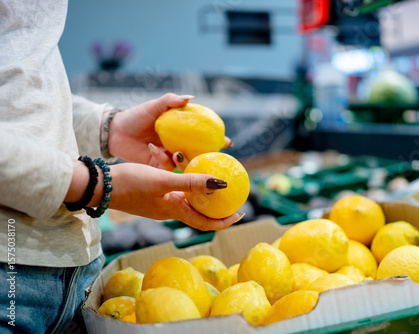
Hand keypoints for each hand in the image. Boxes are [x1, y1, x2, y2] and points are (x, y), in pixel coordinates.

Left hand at [107, 93, 231, 170]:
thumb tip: (190, 98)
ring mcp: (170, 157)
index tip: (227, 142)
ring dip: (185, 160)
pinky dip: (162, 159)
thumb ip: (170, 101)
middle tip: (213, 156)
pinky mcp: (158, 167)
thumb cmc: (135, 117)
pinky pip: (167, 167)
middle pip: (200, 154)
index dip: (217, 140)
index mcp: (181, 131)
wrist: (116, 132)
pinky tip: (152, 149)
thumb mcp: (153, 106)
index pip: (204, 136)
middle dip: (210, 158)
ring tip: (177, 153)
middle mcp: (179, 145)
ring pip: (186, 164)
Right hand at [107, 163, 242, 229]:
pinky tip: (189, 171)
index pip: (205, 223)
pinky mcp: (152, 195)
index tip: (241, 213)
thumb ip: (191, 182)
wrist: (98, 185)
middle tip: (232, 197)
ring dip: (203, 196)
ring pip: (188, 202)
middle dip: (217, 209)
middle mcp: (168, 210)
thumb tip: (221, 185)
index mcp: (173, 211)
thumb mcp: (163, 180)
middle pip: (199, 214)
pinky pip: (176, 192)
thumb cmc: (129, 183)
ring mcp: (159, 203)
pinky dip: (188, 186)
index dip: (224, 221)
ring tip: (215, 182)